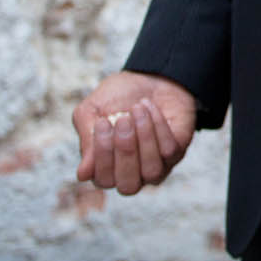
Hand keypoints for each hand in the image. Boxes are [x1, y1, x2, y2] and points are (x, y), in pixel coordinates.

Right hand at [72, 71, 196, 194]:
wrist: (150, 75)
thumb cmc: (117, 97)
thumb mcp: (92, 111)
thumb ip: (86, 139)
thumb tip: (83, 174)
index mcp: (107, 168)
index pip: (103, 179)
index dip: (102, 154)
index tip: (102, 122)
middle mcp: (132, 173)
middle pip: (128, 185)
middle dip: (125, 151)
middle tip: (123, 120)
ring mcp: (156, 165)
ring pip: (151, 170)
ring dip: (144, 138)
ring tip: (137, 109)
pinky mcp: (176, 152)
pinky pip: (169, 150)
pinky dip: (158, 126)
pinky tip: (149, 107)